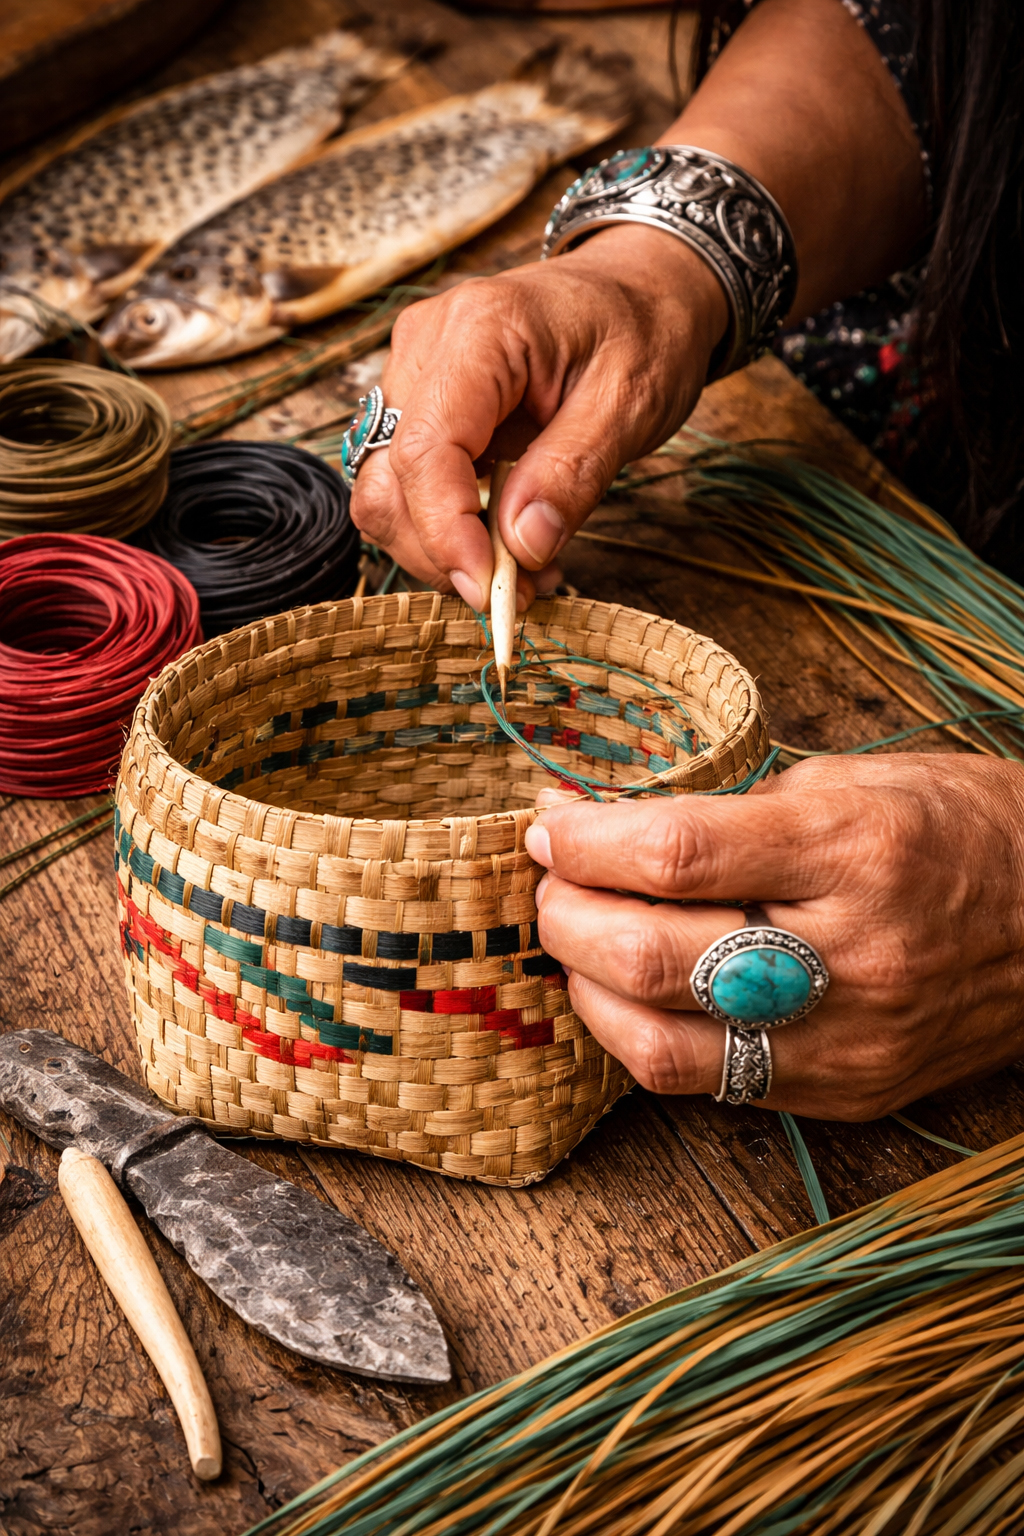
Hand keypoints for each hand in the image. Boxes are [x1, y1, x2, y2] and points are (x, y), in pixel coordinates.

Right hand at [350, 224, 726, 609]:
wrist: (639, 289)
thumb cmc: (641, 332)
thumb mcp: (631, 403)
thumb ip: (572, 473)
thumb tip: (520, 546)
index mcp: (480, 329)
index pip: (426, 450)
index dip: (445, 534)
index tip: (487, 590)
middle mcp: (427, 344)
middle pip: (390, 481)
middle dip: (443, 553)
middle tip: (520, 590)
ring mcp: (414, 371)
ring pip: (385, 491)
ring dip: (442, 548)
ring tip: (521, 565)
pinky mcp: (419, 400)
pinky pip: (408, 482)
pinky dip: (447, 526)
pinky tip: (504, 536)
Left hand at [523, 754, 1023, 1117]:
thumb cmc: (954, 826)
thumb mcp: (848, 781)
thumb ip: (725, 813)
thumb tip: (601, 827)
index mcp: (852, 848)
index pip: (672, 854)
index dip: (583, 840)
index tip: (551, 822)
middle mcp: (851, 955)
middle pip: (648, 956)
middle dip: (565, 915)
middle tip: (553, 880)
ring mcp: (850, 1040)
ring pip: (658, 1046)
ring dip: (587, 988)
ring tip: (581, 941)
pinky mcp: (848, 1093)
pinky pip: (708, 1081)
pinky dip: (645, 1034)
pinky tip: (636, 992)